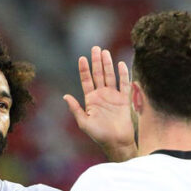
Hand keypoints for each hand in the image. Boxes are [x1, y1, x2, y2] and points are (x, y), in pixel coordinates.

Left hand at [64, 46, 135, 160]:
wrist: (117, 142)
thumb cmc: (99, 135)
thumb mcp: (84, 123)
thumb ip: (76, 109)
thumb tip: (65, 96)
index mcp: (91, 100)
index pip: (86, 81)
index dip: (84, 70)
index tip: (82, 58)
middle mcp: (102, 95)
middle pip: (99, 74)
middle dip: (96, 61)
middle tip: (95, 48)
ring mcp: (113, 96)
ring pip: (110, 76)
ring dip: (108, 64)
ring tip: (105, 52)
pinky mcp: (124, 100)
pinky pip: (124, 84)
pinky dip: (123, 74)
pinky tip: (121, 64)